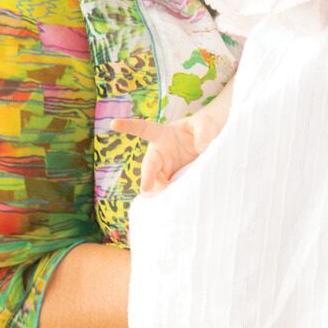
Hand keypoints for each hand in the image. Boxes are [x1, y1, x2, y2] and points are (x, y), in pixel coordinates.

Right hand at [112, 94, 230, 193]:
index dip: (129, 126)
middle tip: (146, 190)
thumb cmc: (204, 127)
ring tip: (166, 198)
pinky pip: (167, 190)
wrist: (213, 142)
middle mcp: (160, 153)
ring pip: (156, 181)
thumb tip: (202, 148)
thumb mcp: (205, 124)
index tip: (113, 123)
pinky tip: (172, 204)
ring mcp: (166, 168)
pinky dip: (169, 196)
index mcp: (163, 134)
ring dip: (159, 190)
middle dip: (147, 177)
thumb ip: (203, 133)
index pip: (144, 129)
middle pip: (149, 165)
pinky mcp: (174, 180)